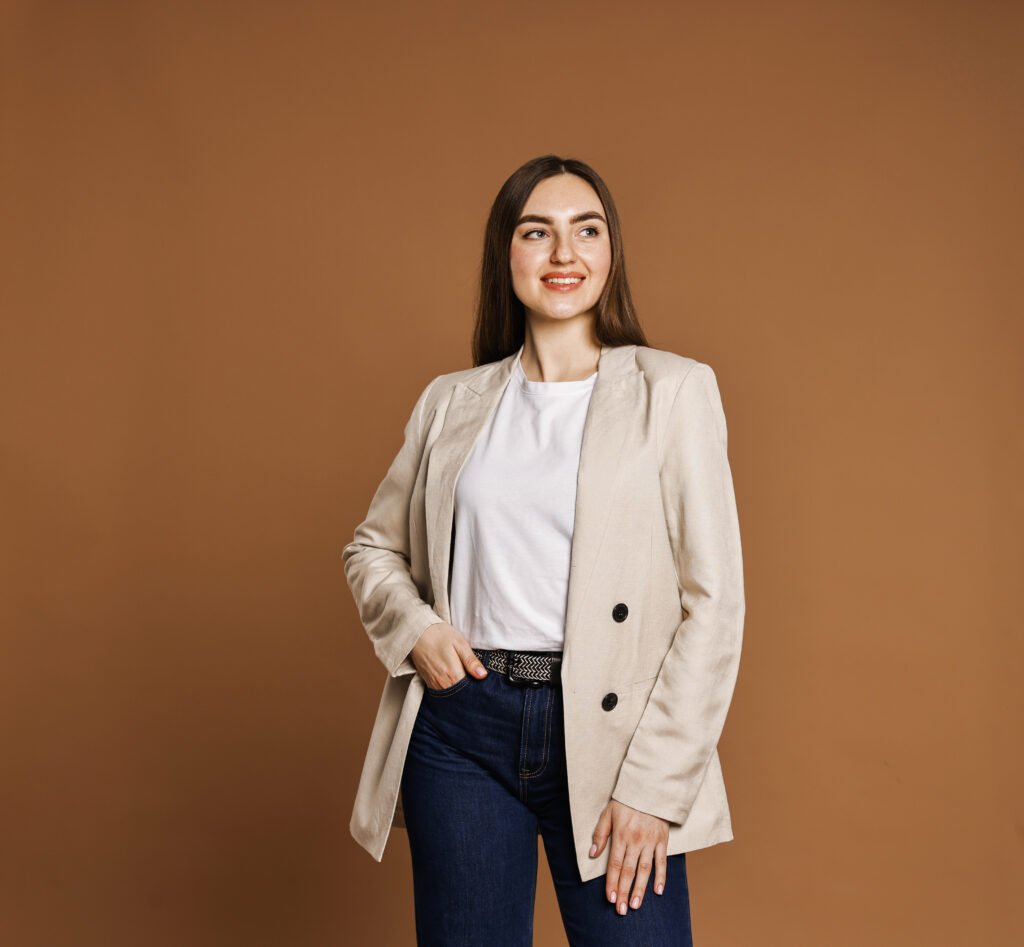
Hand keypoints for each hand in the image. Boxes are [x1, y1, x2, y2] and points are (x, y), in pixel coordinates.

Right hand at [411, 622, 487, 689]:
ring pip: (451, 694)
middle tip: (474, 678)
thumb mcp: (460, 644)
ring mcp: (434, 684)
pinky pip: (441, 691)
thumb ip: (471, 661)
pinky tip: (452, 678)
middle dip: (468, 690)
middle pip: (460, 695)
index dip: (477, 688)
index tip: (482, 681)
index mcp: (454, 675)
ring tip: (463, 677)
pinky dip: (449, 688)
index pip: (470, 691)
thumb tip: (483, 675)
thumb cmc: (440, 635)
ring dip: (458, 689)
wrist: (417, 632)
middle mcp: (443, 684)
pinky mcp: (428, 682)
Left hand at [590, 799, 669, 913]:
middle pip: (628, 871)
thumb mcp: (608, 813)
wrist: (650, 788)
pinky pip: (662, 861)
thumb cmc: (626, 801)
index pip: (614, 864)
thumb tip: (592, 854)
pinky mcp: (662, 840)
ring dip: (640, 889)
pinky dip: (661, 876)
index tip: (609, 898)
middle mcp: (635, 841)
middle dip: (623, 891)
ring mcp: (650, 842)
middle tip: (620, 910)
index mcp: (621, 835)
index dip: (611, 882)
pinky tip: (658, 891)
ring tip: (634, 905)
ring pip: (644, 870)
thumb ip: (600, 834)